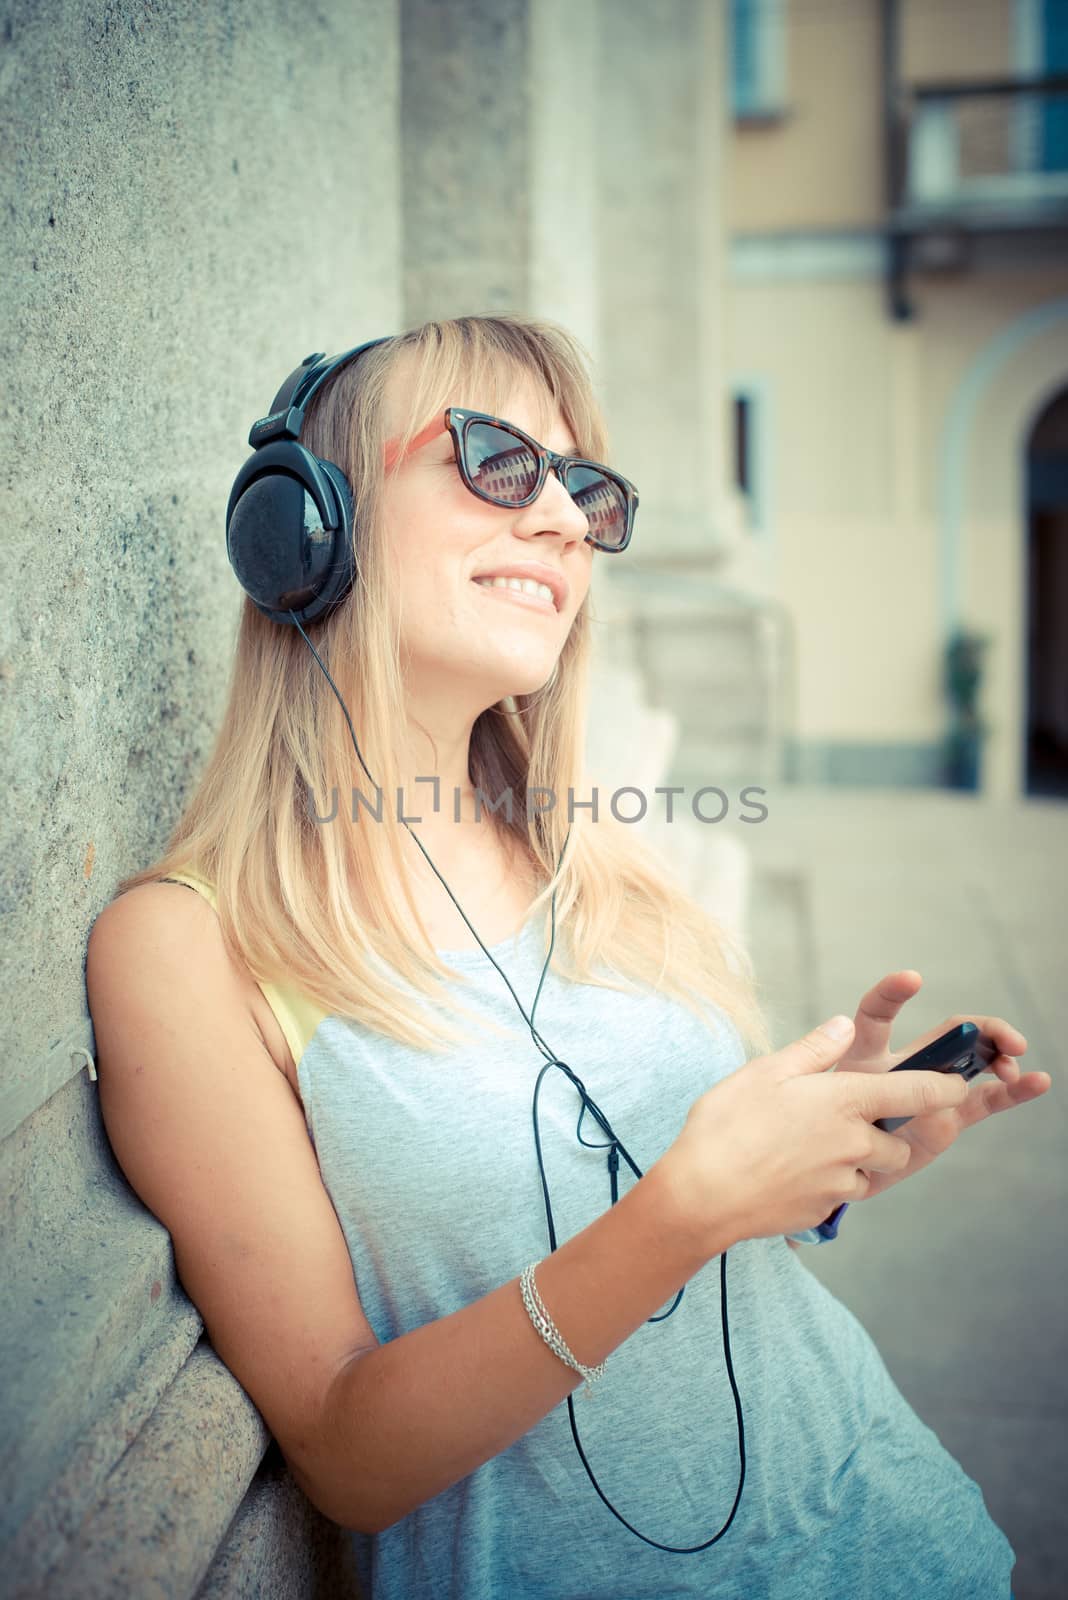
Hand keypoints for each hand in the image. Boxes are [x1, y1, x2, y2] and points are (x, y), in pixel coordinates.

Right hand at [659, 1014, 973, 1250]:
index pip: (917, 1092)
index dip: (945, 1086)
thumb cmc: (728, 1125)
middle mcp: (854, 1143)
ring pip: (872, 1170)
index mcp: (845, 1101)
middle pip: (897, 1141)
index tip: (958, 1084)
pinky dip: (831, 1181)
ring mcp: (842, 1180)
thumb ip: (814, 1049)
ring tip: (813, 1145)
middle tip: (844, 1118)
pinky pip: (842, 1191)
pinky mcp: (825, 1207)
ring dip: (860, 1159)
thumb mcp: (766, 1071)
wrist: (703, 1196)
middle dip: (885, 1132)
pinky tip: (793, 1170)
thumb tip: (845, 1025)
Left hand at [832, 970, 1050, 1196]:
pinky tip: (1038, 1082)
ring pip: (972, 1063)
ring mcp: (929, 1090)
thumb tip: (905, 1082)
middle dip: (978, 1029)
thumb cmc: (822, 1133)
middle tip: (1005, 1039)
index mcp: (862, 1056)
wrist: (836, 1173)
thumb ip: (860, 1098)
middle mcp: (903, 1065)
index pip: (875, 1016)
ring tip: (1014, 1061)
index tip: (912, 978)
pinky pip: (985, 1101)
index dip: (890, 995)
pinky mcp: (949, 1118)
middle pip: (946, 1034)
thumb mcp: (826, 1113)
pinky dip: (1012, 1092)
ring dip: (998, 1055)